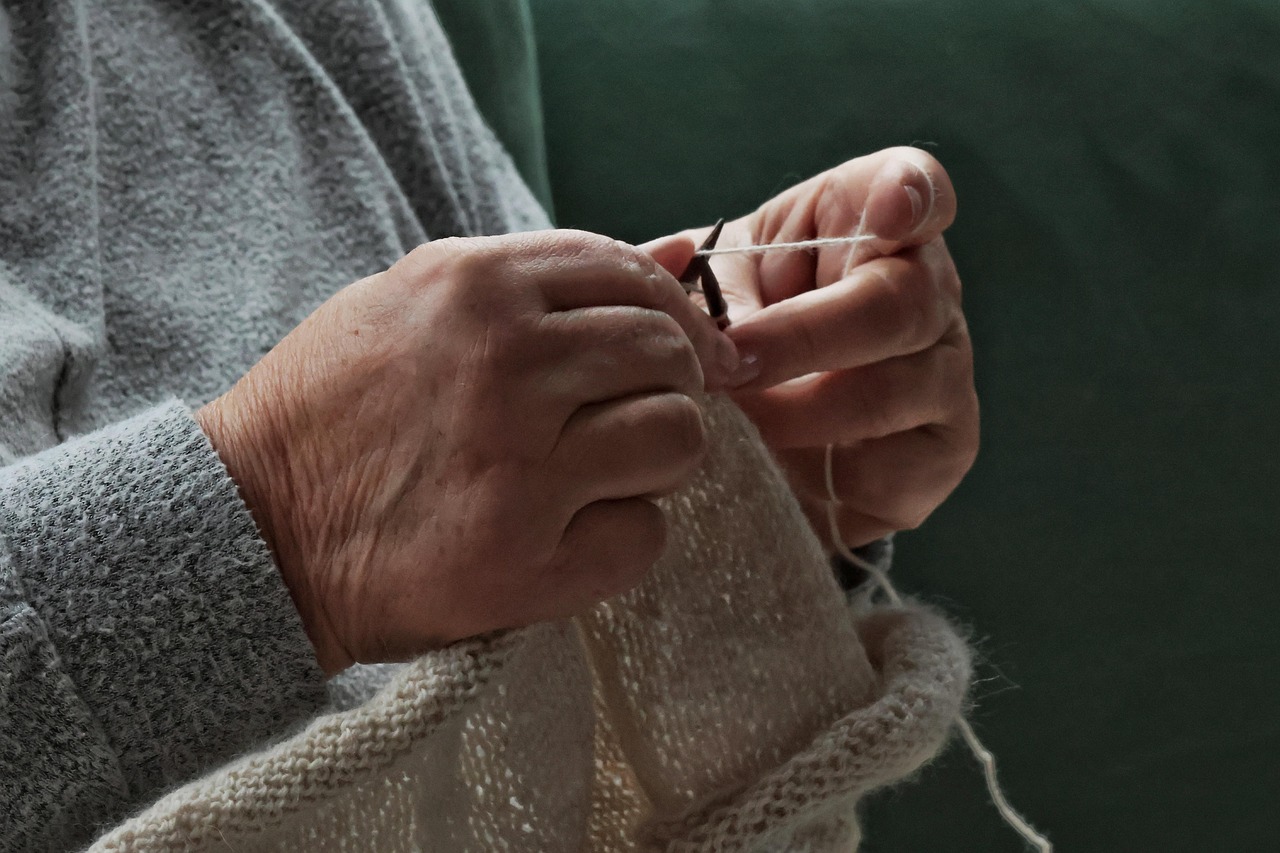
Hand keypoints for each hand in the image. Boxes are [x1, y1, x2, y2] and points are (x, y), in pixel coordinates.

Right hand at [196, 230, 736, 674]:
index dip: (673, 314)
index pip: (631, 274)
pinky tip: (571, 535)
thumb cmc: (334, 410)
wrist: (248, 530)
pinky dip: (622, 536)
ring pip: (677, 438)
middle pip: (667, 354)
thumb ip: (543, 280)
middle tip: (636, 418)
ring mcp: (519, 468)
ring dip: (656, 460)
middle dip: (673, 385)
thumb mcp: (412, 303)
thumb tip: (685, 250)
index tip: (684, 351)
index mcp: (475, 288)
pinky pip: (646, 536)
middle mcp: (506, 366)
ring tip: (602, 476)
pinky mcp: (526, 564)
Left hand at [680, 147, 978, 548]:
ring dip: (795, 417)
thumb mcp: (709, 285)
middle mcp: (930, 291)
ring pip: (887, 394)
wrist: (768, 423)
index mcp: (875, 226)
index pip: (919, 190)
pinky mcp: (942, 452)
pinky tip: (777, 469)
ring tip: (734, 427)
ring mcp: (946, 373)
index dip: (910, 194)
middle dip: (800, 339)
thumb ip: (691, 283)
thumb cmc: (741, 324)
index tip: (889, 207)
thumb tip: (692, 326)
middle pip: (897, 306)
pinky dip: (818, 475)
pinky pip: (888, 470)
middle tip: (730, 367)